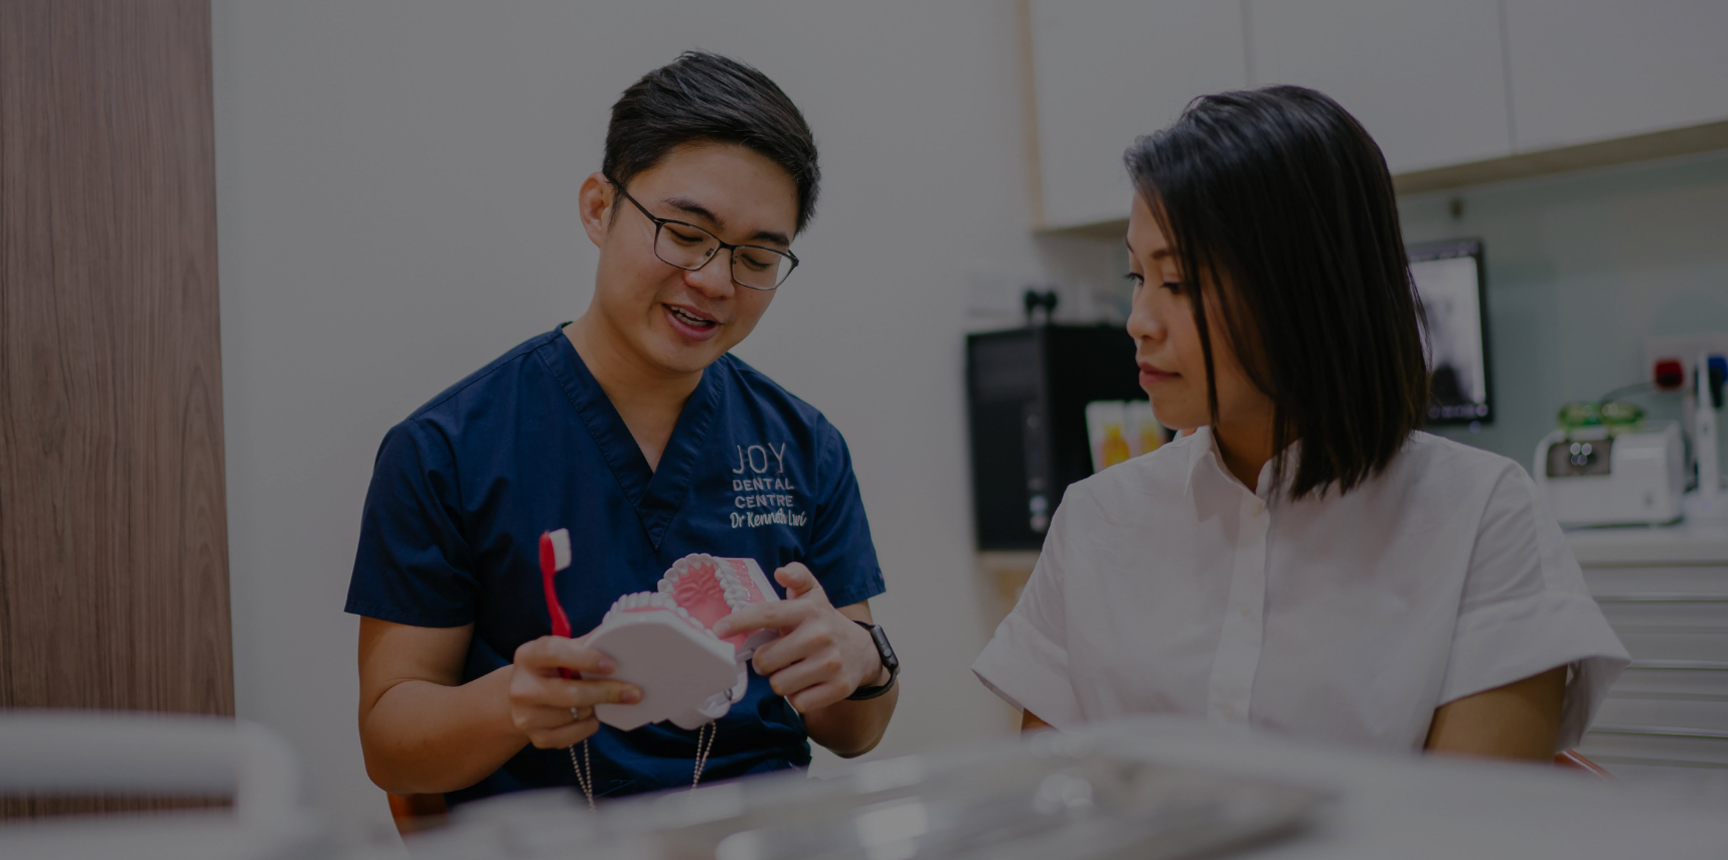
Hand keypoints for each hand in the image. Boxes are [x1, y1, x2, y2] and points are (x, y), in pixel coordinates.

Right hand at [508, 635, 640, 748]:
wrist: (525, 699)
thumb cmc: (551, 669)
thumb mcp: (562, 650)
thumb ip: (587, 643)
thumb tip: (620, 635)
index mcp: (528, 656)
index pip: (554, 653)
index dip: (586, 658)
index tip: (612, 665)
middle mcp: (521, 687)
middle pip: (570, 694)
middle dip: (606, 692)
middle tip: (634, 692)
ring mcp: (526, 716)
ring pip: (577, 714)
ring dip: (596, 707)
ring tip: (601, 699)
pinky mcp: (537, 738)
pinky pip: (575, 735)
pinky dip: (589, 725)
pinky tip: (590, 715)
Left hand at [712, 563, 882, 712]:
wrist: (863, 652)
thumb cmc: (825, 623)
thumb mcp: (814, 596)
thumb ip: (798, 577)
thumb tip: (782, 572)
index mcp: (809, 610)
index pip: (767, 614)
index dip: (739, 622)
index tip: (718, 630)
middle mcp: (820, 635)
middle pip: (765, 660)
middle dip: (764, 662)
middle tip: (777, 656)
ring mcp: (831, 663)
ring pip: (779, 684)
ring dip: (781, 680)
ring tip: (794, 669)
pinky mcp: (838, 687)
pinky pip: (798, 702)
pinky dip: (797, 697)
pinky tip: (807, 683)